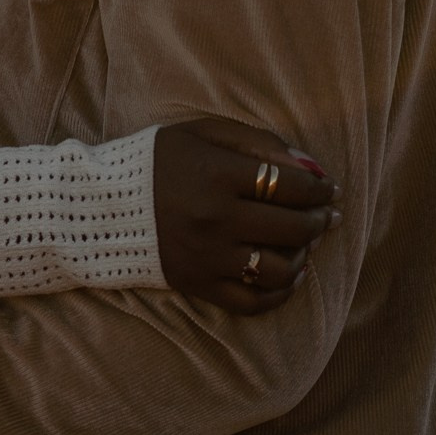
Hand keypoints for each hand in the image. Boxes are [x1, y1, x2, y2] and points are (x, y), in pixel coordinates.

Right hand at [152, 118, 338, 311]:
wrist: (104, 204)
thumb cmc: (159, 160)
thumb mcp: (203, 133)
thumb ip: (257, 142)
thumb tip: (309, 166)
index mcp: (217, 175)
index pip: (291, 185)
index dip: (320, 188)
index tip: (331, 188)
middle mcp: (216, 219)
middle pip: (292, 227)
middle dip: (320, 220)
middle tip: (327, 216)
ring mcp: (208, 257)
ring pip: (279, 268)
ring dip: (303, 256)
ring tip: (306, 243)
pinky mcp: (199, 284)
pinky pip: (253, 301)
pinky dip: (280, 292)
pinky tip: (288, 275)